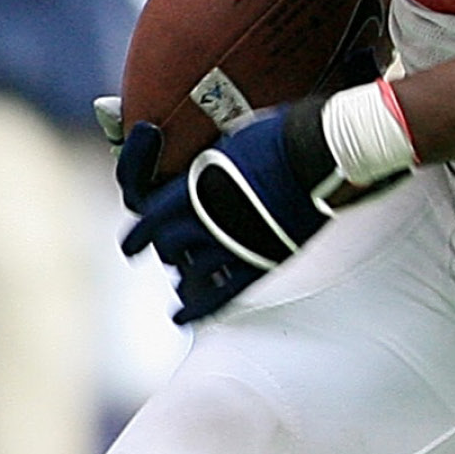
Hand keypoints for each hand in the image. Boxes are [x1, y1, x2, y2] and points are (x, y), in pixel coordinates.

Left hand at [118, 104, 389, 323]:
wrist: (323, 154)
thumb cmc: (283, 136)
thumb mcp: (233, 140)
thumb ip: (213, 161)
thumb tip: (206, 162)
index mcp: (195, 185)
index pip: (151, 217)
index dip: (138, 234)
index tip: (131, 245)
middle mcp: (207, 218)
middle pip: (169, 247)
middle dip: (166, 251)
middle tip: (168, 256)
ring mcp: (232, 243)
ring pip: (191, 273)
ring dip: (183, 280)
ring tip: (180, 289)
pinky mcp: (259, 262)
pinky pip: (221, 295)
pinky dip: (198, 309)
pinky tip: (183, 318)